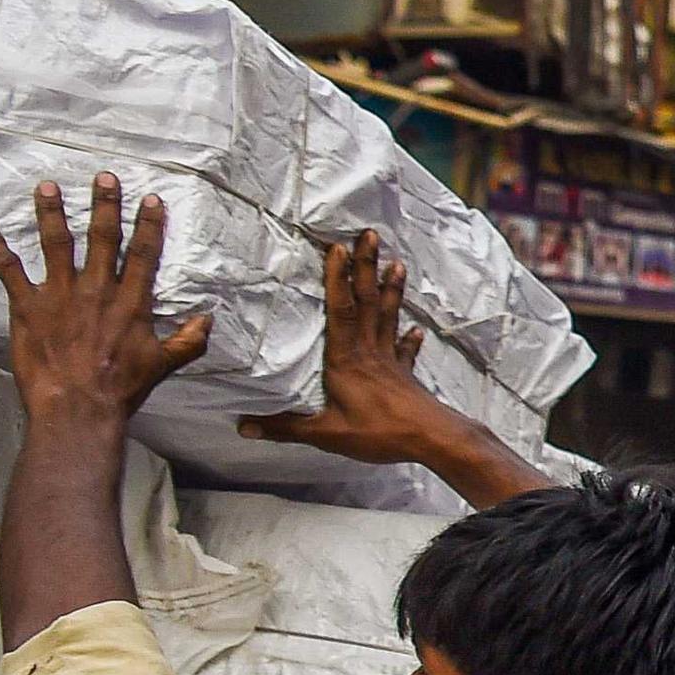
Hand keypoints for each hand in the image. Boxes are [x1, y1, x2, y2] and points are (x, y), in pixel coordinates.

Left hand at [0, 176, 211, 438]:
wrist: (78, 408)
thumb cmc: (121, 389)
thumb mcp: (163, 365)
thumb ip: (188, 340)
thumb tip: (209, 319)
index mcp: (131, 302)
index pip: (143, 254)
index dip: (148, 224)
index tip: (150, 199)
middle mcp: (97, 290)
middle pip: (102, 238)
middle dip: (104, 205)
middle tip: (103, 176)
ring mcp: (60, 296)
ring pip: (56, 244)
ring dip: (51, 212)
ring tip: (46, 186)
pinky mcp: (28, 307)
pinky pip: (9, 272)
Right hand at [241, 232, 552, 505]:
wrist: (432, 439)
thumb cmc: (379, 433)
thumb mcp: (326, 433)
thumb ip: (285, 427)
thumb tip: (243, 425)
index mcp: (346, 359)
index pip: (341, 310)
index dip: (339, 278)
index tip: (339, 247)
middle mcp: (369, 352)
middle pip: (368, 302)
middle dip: (367, 267)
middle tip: (371, 235)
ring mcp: (391, 361)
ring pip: (389, 318)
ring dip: (392, 290)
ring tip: (397, 263)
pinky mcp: (406, 375)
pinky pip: (407, 351)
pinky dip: (410, 339)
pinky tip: (416, 328)